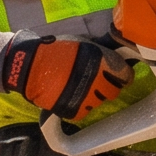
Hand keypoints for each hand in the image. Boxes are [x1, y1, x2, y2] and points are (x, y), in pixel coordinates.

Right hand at [3, 36, 129, 120]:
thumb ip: (101, 52)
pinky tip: (75, 97)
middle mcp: (97, 80)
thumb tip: (116, 56)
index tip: (120, 76)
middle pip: (114, 91)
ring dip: (95, 97)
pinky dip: (82, 106)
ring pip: (100, 102)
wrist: (29, 65)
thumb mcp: (83, 43)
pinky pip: (85, 112)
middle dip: (110, 87)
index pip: (126, 75)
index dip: (123, 75)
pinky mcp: (73, 109)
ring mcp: (86, 97)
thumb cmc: (55, 49)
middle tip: (101, 83)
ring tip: (84, 89)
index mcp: (102, 61)